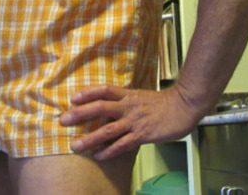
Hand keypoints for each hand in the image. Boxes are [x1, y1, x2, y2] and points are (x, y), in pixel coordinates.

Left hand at [60, 84, 199, 159]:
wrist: (183, 106)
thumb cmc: (163, 103)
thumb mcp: (141, 97)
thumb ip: (126, 101)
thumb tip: (111, 105)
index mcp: (128, 95)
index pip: (104, 89)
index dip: (88, 92)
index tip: (72, 97)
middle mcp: (128, 106)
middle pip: (100, 107)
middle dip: (80, 114)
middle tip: (63, 119)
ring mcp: (134, 121)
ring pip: (107, 129)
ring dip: (90, 138)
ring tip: (75, 145)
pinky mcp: (142, 135)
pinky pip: (122, 144)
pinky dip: (109, 151)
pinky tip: (98, 157)